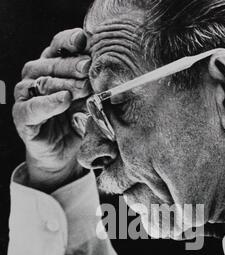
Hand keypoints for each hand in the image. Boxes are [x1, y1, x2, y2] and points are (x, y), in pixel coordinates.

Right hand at [13, 28, 91, 191]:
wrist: (62, 155)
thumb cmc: (75, 123)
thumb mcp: (89, 102)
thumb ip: (94, 88)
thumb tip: (112, 77)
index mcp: (52, 65)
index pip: (59, 45)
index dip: (71, 41)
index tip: (86, 40)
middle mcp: (36, 75)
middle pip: (53, 63)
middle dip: (72, 64)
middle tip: (88, 67)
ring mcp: (26, 94)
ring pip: (44, 82)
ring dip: (65, 84)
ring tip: (82, 88)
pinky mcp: (22, 115)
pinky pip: (34, 106)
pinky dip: (49, 103)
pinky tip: (64, 100)